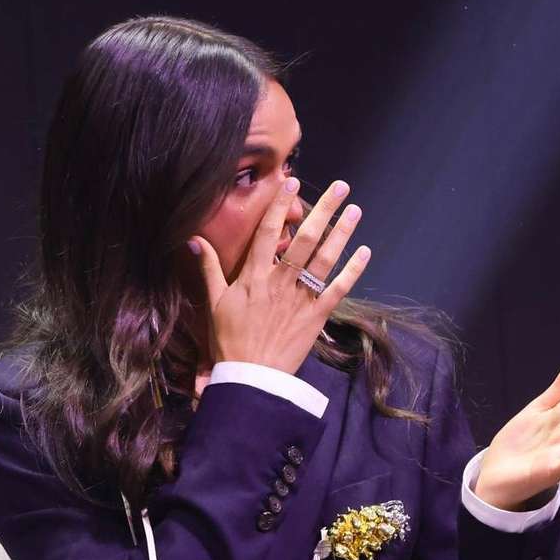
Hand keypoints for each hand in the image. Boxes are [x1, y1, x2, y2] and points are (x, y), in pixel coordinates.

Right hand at [188, 177, 370, 375]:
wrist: (249, 377)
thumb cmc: (229, 340)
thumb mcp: (214, 302)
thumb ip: (208, 268)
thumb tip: (193, 240)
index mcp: (254, 275)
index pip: (269, 232)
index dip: (280, 206)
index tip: (293, 182)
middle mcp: (281, 281)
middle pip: (305, 239)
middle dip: (324, 210)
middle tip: (341, 187)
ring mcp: (301, 298)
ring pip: (326, 259)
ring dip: (342, 233)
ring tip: (355, 210)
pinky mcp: (317, 316)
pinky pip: (339, 289)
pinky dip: (353, 271)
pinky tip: (365, 252)